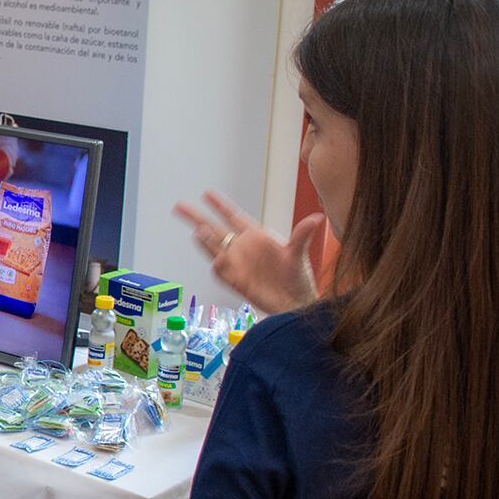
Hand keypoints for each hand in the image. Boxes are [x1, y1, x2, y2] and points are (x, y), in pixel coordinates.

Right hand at [173, 190, 321, 314]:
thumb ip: (302, 235)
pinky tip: (217, 259)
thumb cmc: (297, 278)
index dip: (220, 205)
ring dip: (205, 240)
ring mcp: (236, 264)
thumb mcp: (299, 254)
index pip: (233, 216)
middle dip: (197, 218)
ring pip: (214, 249)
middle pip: (214, 230)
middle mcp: (242, 248)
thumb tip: (318, 217)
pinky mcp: (235, 281)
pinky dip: (217, 265)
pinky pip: (221, 271)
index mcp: (256, 236)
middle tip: (179, 206)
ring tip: (198, 231)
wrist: (294, 304)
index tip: (207, 194)